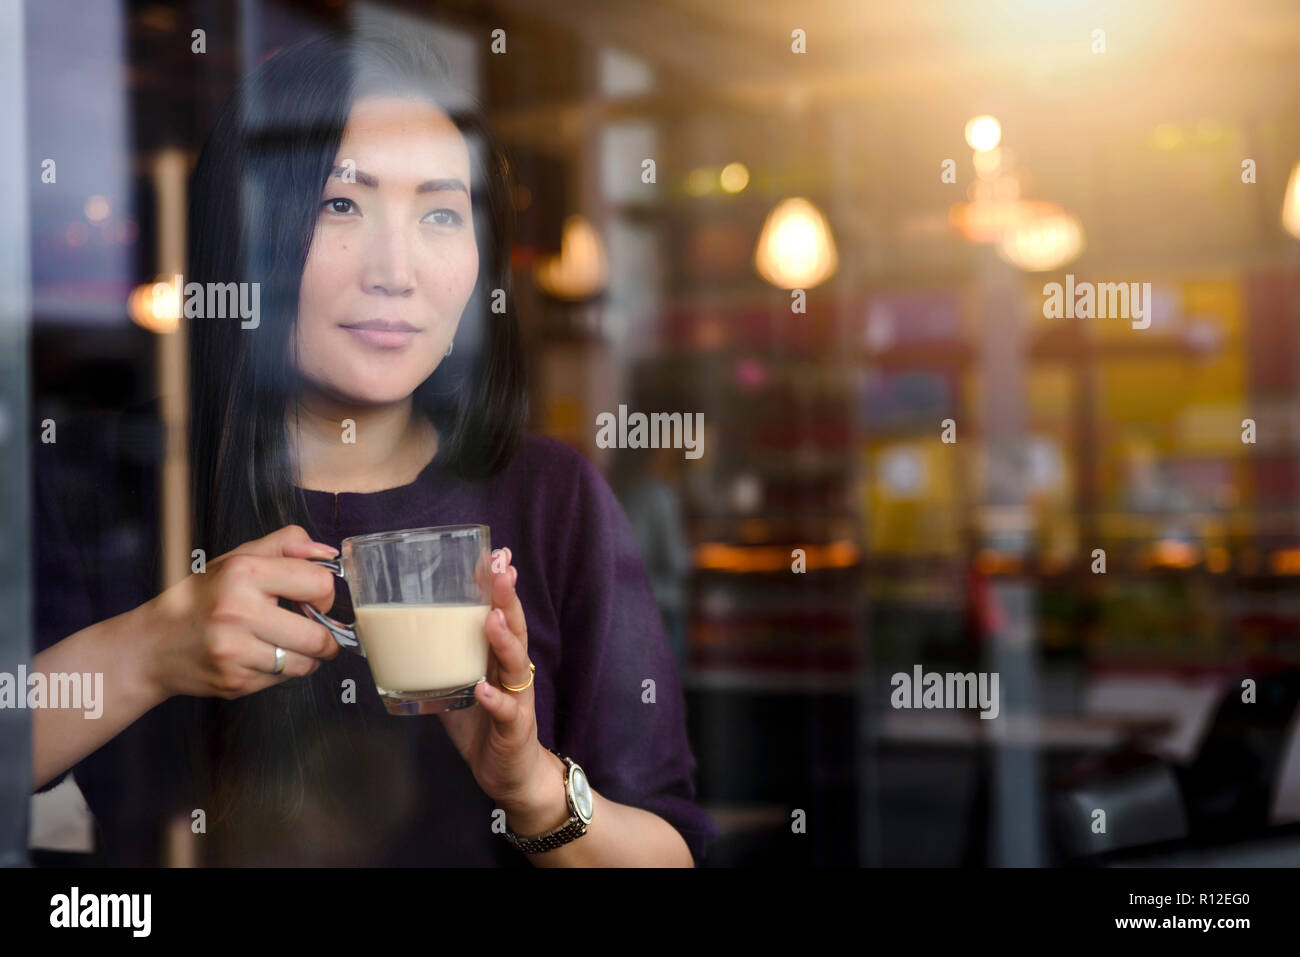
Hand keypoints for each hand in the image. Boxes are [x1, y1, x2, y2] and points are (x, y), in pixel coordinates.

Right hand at [138, 524, 342, 700]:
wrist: (153, 646)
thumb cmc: (201, 599)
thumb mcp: (237, 558)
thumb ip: (285, 545)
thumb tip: (328, 552)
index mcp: (244, 573)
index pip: (320, 583)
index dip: (324, 593)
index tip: (313, 599)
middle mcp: (238, 612)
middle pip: (318, 635)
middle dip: (324, 635)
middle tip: (312, 628)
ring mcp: (235, 652)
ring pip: (305, 663)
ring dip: (306, 656)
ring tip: (287, 643)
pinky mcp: (234, 682)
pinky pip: (282, 679)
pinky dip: (282, 670)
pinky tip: (261, 656)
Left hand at [438, 547, 552, 818]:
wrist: (510, 774)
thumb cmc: (484, 726)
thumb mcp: (458, 686)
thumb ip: (438, 662)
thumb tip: (395, 638)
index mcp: (498, 657)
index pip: (502, 613)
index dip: (499, 586)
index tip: (497, 554)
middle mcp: (512, 672)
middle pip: (513, 627)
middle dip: (506, 597)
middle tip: (501, 569)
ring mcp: (517, 698)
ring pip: (515, 663)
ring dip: (503, 639)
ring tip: (491, 618)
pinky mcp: (515, 728)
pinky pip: (506, 711)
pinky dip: (495, 699)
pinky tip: (484, 688)